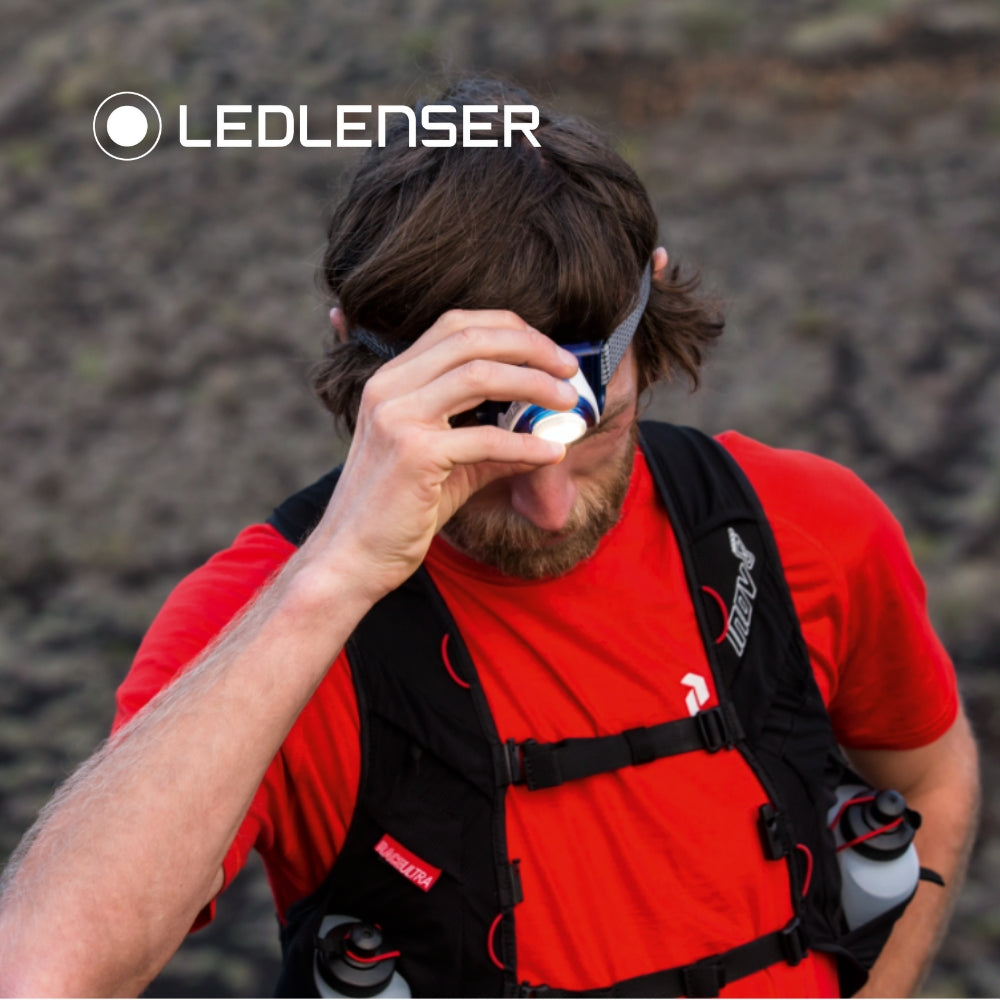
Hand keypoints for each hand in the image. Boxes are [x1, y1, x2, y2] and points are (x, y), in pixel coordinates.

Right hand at [300, 309, 579, 600]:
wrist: (351, 557)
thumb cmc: (398, 511)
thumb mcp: (449, 464)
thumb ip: (491, 440)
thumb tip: (546, 433)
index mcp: (392, 380)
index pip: (455, 326)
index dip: (509, 328)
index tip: (548, 349)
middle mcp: (389, 388)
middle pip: (471, 340)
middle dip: (530, 347)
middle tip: (570, 368)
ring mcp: (397, 417)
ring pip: (480, 375)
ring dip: (535, 384)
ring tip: (568, 401)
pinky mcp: (413, 454)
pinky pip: (484, 438)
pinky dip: (526, 444)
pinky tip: (553, 452)